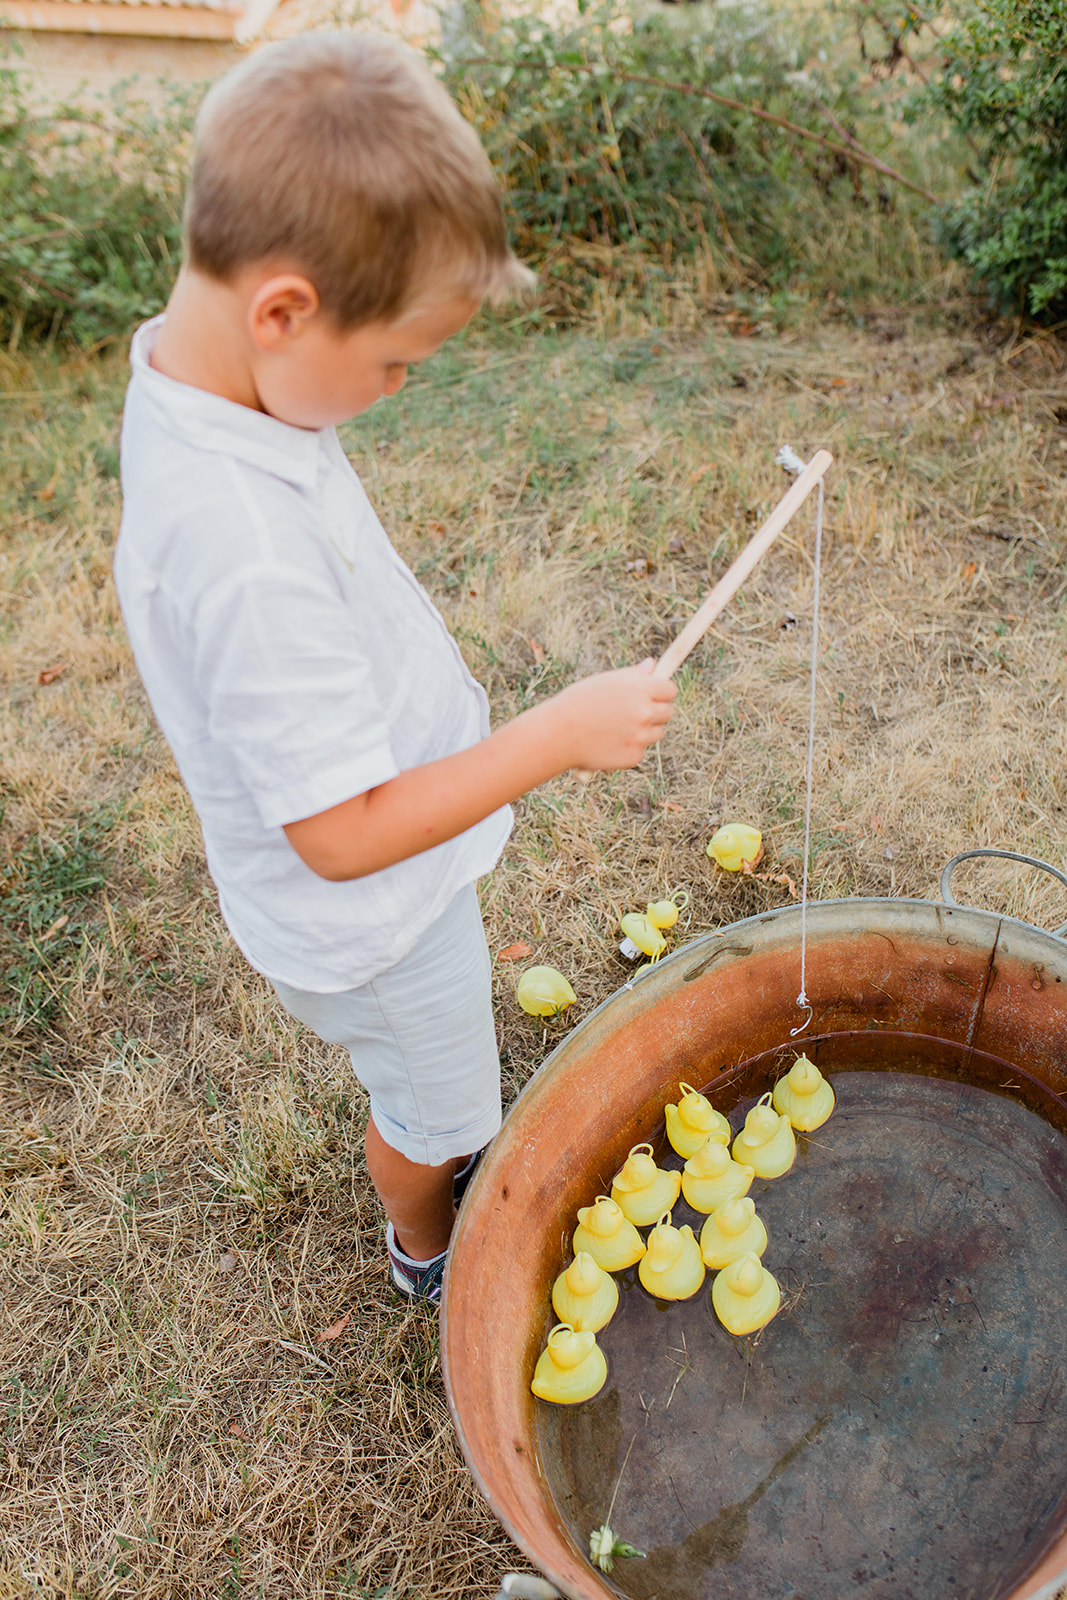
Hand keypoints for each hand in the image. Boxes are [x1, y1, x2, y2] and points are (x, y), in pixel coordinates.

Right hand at [547, 659, 676, 770]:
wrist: (558, 734)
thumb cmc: (578, 702)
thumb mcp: (605, 681)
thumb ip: (633, 675)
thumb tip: (653, 664)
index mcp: (640, 690)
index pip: (670, 690)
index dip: (661, 692)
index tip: (654, 695)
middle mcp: (644, 713)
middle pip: (668, 713)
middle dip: (655, 712)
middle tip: (632, 713)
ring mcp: (640, 737)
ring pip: (656, 733)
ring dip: (644, 732)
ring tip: (616, 728)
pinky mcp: (634, 757)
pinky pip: (641, 751)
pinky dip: (630, 749)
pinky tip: (608, 743)